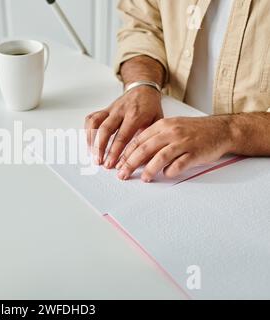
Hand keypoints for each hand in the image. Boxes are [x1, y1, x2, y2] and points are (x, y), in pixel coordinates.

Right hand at [85, 86, 162, 168]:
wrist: (144, 89)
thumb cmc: (151, 107)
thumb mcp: (158, 121)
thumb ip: (150, 138)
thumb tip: (146, 159)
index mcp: (136, 115)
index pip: (122, 136)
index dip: (115, 151)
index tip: (111, 164)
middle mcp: (121, 111)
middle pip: (105, 130)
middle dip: (100, 148)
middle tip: (98, 162)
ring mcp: (111, 110)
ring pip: (95, 123)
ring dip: (91, 139)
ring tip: (91, 154)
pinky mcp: (104, 109)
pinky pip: (91, 118)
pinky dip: (87, 130)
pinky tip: (89, 142)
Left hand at [116, 116, 233, 181]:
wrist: (221, 129)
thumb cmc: (194, 131)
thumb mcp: (172, 128)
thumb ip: (155, 139)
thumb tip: (136, 156)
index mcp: (163, 125)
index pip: (139, 140)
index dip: (126, 153)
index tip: (118, 164)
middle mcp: (172, 132)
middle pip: (145, 148)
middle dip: (130, 163)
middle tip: (122, 174)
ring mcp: (184, 142)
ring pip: (161, 157)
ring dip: (149, 170)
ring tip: (143, 178)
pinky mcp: (195, 152)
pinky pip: (179, 164)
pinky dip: (171, 171)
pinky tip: (166, 175)